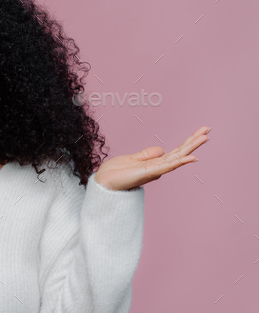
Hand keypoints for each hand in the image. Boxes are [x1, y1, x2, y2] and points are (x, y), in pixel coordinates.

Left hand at [94, 126, 210, 190]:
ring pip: (178, 156)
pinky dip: (180, 161)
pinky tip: (192, 157)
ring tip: (205, 137)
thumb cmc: (115, 173)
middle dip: (194, 141)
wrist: (104, 183)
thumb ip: (147, 154)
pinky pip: (168, 166)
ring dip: (192, 147)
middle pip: (180, 152)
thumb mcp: (132, 158)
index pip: (175, 151)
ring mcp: (155, 170)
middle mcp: (157, 167)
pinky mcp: (149, 173)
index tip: (199, 132)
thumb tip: (161, 149)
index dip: (187, 142)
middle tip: (208, 129)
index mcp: (154, 163)